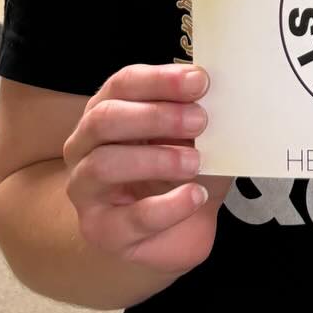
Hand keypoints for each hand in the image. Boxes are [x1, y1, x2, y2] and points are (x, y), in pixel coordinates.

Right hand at [63, 63, 231, 274]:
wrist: (179, 233)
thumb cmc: (180, 177)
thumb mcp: (194, 141)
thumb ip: (200, 119)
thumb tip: (227, 95)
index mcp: (106, 112)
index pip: (123, 85)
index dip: (159, 79)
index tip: (199, 81)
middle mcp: (85, 146)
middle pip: (105, 119)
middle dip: (155, 115)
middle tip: (200, 120)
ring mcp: (85, 189)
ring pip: (104, 165)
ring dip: (156, 159)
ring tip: (195, 162)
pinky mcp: (101, 230)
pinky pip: (132, 217)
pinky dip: (169, 205)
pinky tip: (195, 195)